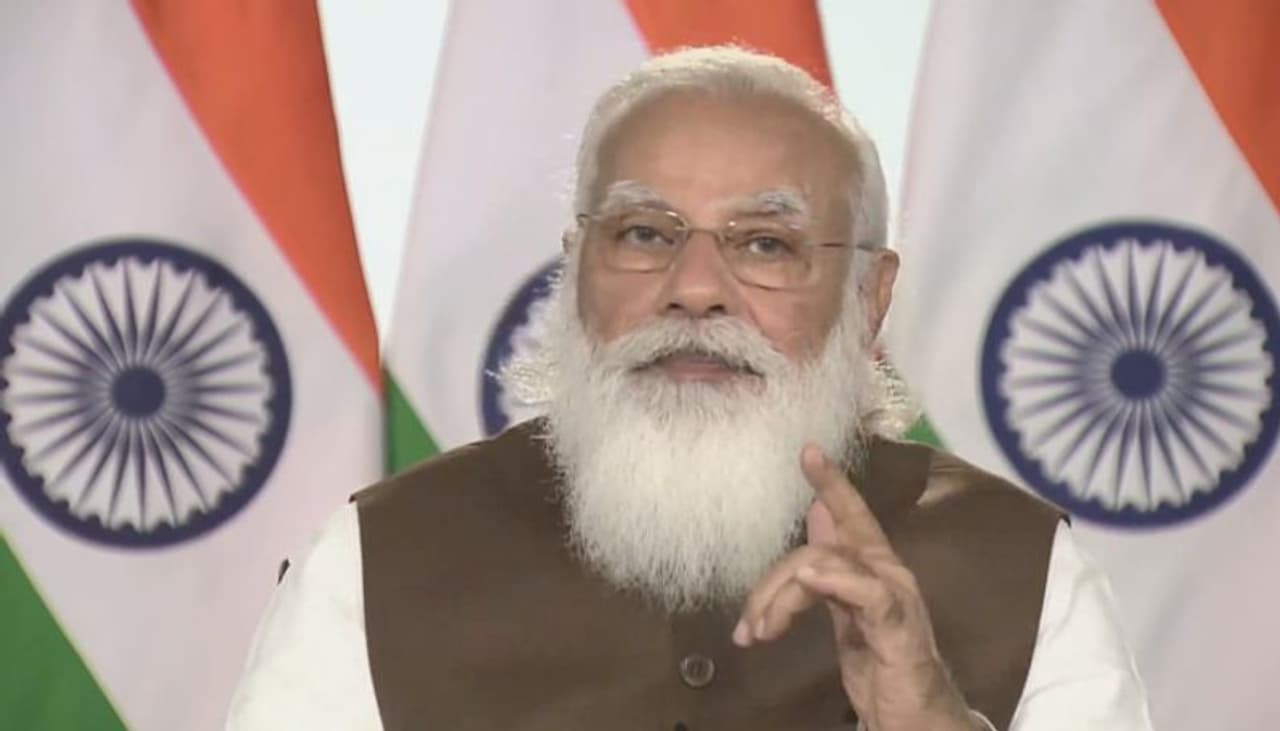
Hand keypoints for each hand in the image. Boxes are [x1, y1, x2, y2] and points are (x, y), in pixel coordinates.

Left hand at [732, 444, 979, 730]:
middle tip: (748, 626)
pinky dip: (833, 581)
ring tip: (760, 632)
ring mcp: (895, 595)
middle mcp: (887, 570)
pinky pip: (863, 592)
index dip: (830, 482)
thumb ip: (829, 569)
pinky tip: (809, 580)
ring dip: (782, 598)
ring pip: (827, 565)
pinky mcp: (896, 625)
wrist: (914, 716)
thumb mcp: (845, 612)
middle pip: (818, 547)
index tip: (807, 451)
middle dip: (772, 583)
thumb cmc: (881, 665)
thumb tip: (815, 515)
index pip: (851, 514)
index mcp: (874, 565)